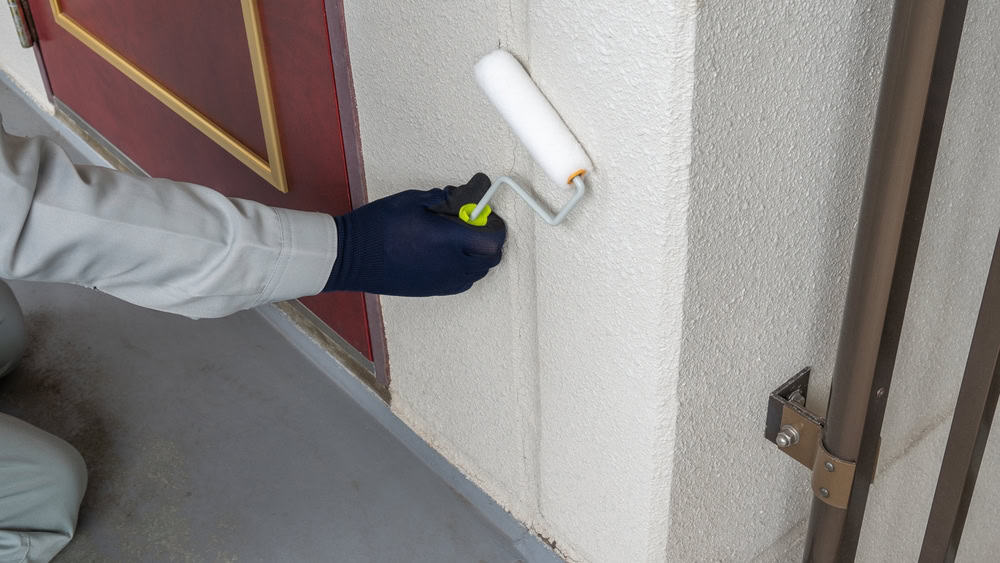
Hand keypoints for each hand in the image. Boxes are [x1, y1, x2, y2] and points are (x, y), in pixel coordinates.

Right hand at [323, 173, 505, 295]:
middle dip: (491, 241)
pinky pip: (463, 283)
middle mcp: (451, 264)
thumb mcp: (410, 200)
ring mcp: (442, 280)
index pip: (493, 239)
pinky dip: (466, 270)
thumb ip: (441, 198)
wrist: (352, 257)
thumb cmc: (377, 227)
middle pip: (492, 259)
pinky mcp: (432, 290)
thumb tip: (456, 196)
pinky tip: (452, 258)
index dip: (497, 227)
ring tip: (464, 241)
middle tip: (479, 226)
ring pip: (479, 273)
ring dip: (480, 256)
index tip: (488, 216)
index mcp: (448, 239)